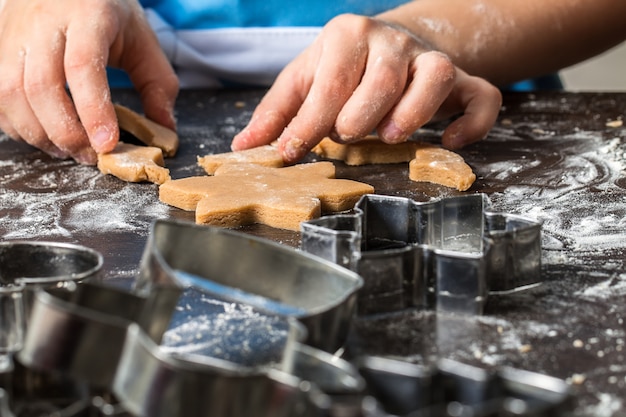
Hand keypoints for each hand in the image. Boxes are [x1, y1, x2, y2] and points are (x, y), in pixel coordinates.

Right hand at [0, 0, 177, 163]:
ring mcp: (14, 35)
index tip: (107, 143)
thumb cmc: (105, 12)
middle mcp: (43, 23)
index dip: (94, 110)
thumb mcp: (142, 39)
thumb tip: (165, 130)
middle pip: (41, 86)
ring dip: (40, 133)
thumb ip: (158, 84)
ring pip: (12, 93)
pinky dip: (18, 125)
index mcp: (87, 15)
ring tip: (70, 150)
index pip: (83, 66)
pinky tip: (45, 135)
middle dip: (66, 131)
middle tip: (91, 155)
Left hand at [232, 14, 501, 163]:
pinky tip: (449, 142)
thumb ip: (276, 113)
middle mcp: (392, 41)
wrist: (389, 46)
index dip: (308, 123)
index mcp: (348, 35)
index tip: (292, 152)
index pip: (330, 82)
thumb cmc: (340, 70)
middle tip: (346, 136)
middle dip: (361, 115)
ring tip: (390, 137)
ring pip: (436, 76)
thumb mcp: (303, 81)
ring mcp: (430, 58)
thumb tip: (243, 147)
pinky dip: (472, 122)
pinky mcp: (462, 79)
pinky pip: (482, 97)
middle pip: (384, 77)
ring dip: (414, 113)